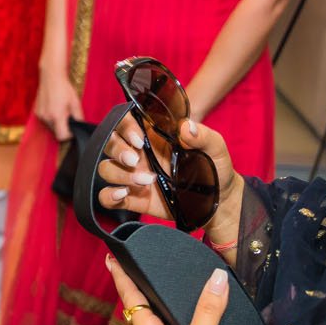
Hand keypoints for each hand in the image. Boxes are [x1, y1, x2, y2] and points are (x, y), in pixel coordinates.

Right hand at [34, 64, 84, 141]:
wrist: (51, 76)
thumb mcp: (76, 103)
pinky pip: (45, 120)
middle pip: (56, 132)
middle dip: (63, 128)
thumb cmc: (64, 88)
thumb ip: (78, 118)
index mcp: (57, 116)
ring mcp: (40, 115)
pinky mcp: (37, 112)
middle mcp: (46, 118)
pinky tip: (54, 107)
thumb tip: (79, 126)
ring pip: (50, 126)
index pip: (62, 137)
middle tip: (68, 116)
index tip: (73, 129)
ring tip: (60, 110)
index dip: (69, 135)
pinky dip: (50, 117)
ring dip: (56, 123)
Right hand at [95, 114, 242, 249]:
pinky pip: (107, 196)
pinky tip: (123, 195)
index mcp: (154, 136)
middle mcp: (139, 154)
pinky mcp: (134, 199)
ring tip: (145, 181)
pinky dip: (108, 195)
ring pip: (106, 168)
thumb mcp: (216, 148)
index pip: (126, 122)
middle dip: (118, 150)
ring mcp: (134, 176)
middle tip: (135, 159)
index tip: (138, 139)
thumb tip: (186, 127)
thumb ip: (203, 136)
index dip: (124, 127)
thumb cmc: (216, 169)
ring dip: (119, 174)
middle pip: (110, 143)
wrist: (219, 202)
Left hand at [106, 255, 226, 324]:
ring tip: (153, 287)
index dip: (121, 276)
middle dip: (136, 287)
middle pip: (139, 308)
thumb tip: (216, 278)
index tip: (110, 258)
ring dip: (152, 305)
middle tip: (130, 266)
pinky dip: (169, 321)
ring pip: (153, 323)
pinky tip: (181, 323)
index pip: (130, 297)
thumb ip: (208, 310)